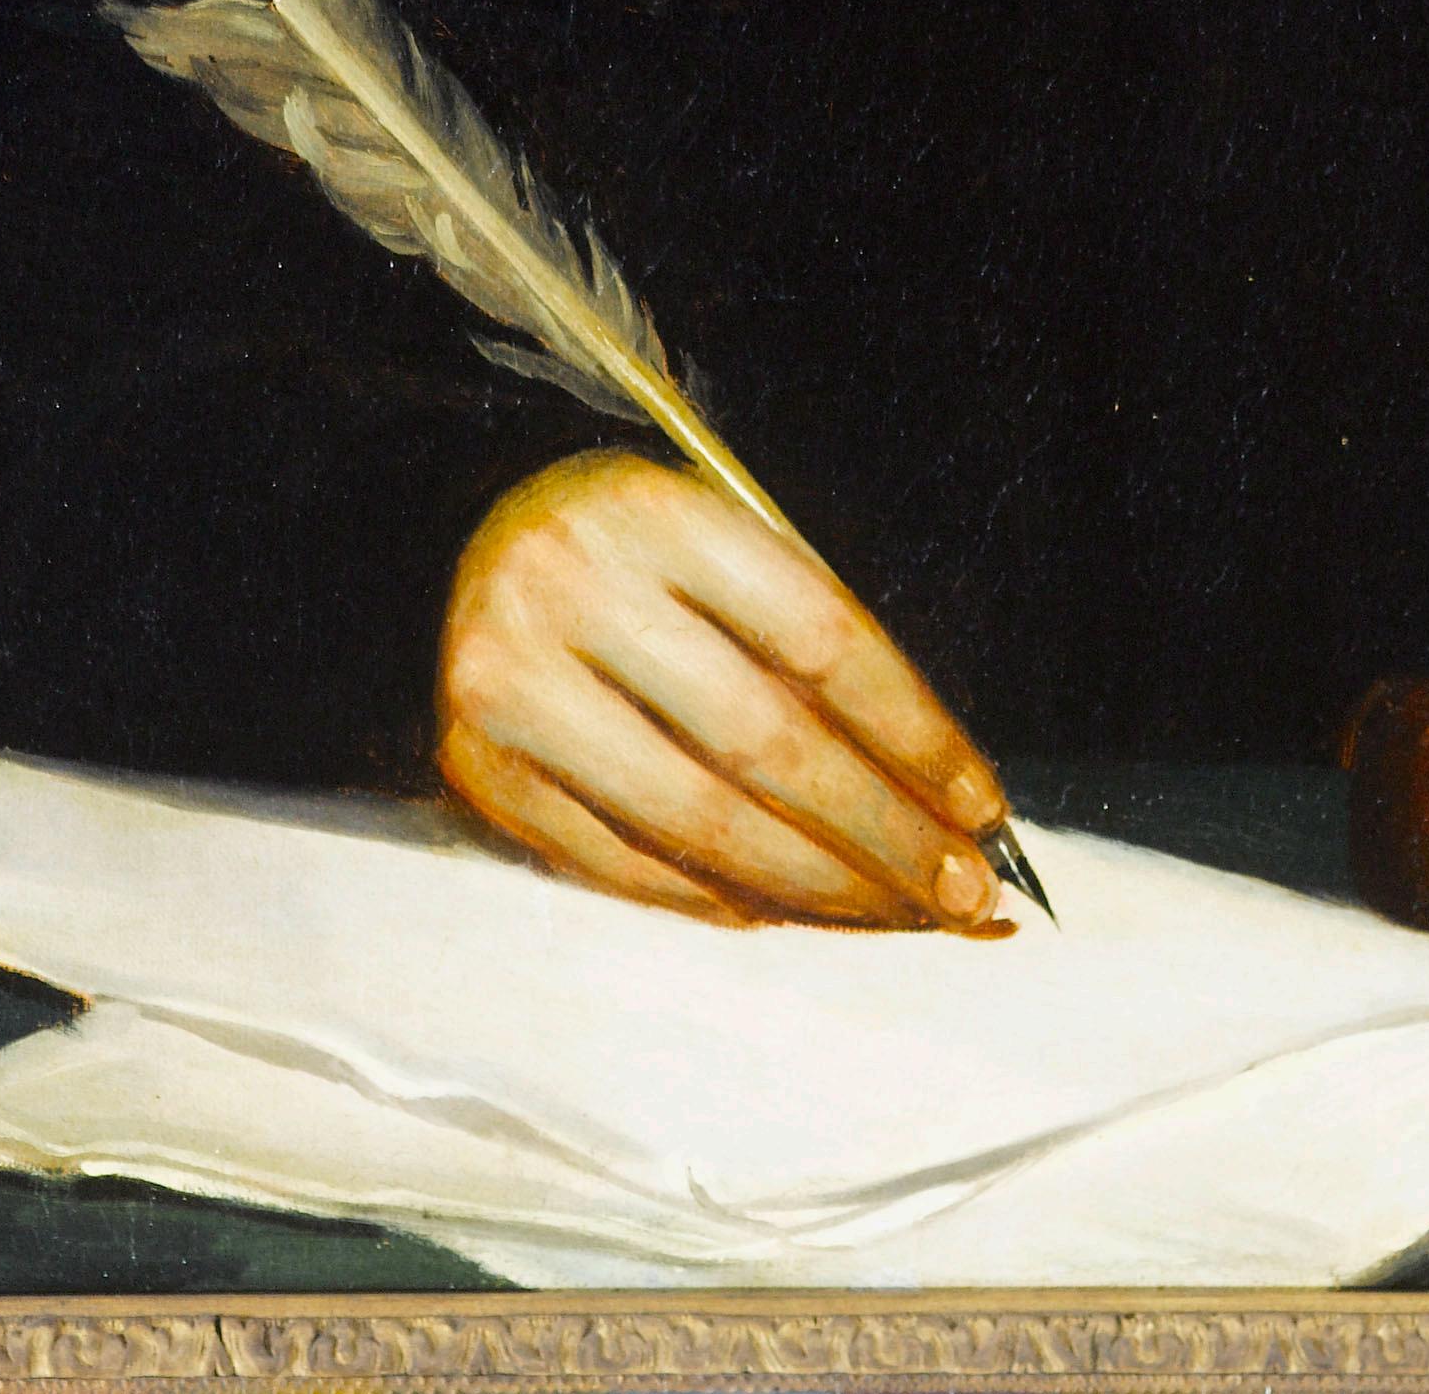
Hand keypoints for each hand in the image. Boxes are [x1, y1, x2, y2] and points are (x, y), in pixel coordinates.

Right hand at [438, 451, 1011, 926]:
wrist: (445, 543)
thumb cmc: (627, 554)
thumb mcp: (711, 543)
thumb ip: (805, 644)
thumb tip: (936, 791)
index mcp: (655, 513)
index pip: (818, 636)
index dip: (914, 730)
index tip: (982, 806)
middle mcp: (573, 591)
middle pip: (766, 741)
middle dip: (883, 832)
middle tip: (964, 896)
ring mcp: (513, 687)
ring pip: (699, 822)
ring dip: (819, 887)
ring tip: (897, 914)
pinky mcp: (479, 773)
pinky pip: (624, 867)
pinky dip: (718, 899)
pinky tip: (785, 910)